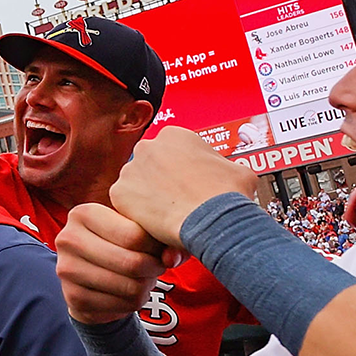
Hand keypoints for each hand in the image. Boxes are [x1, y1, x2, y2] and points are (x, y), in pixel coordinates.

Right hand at [55, 203, 180, 324]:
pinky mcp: (73, 297)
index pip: (134, 235)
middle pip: (132, 263)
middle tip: (156, 266)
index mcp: (83, 213)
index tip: (159, 248)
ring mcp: (67, 269)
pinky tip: (129, 293)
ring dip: (145, 286)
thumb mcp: (137, 230)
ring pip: (129, 287)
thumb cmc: (120, 244)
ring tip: (143, 278)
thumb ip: (162, 237)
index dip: (157, 247)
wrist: (90, 274)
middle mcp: (68, 239)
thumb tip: (172, 257)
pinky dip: (134, 302)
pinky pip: (121, 305)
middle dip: (153, 268)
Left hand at [109, 126, 259, 249]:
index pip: (172, 151)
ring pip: (137, 183)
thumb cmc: (227, 195)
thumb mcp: (237, 169)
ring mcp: (130, 169)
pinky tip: (156, 220)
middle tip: (175, 197)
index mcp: (174, 135)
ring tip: (167, 212)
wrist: (212, 219)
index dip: (181, 168)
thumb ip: (220, 163)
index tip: (187, 181)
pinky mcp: (119, 193)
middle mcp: (147, 147)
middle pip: (151, 165)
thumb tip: (223, 171)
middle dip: (161, 180)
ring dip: (149, 195)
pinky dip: (138, 212)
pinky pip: (127, 203)